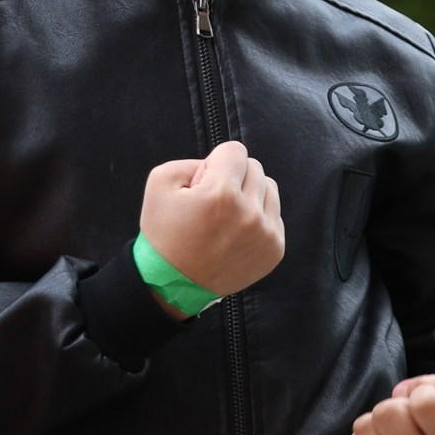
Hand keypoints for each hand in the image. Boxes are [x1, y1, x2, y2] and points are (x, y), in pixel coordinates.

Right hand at [137, 140, 283, 307]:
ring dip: (250, 195)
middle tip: (213, 202)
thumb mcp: (159, 184)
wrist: (174, 284)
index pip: (235, 150)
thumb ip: (190, 162)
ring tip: (228, 215)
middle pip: (255, 168)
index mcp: (221, 193)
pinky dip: (258, 218)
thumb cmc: (164, 234)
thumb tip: (218, 164)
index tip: (205, 182)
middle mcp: (249, 212)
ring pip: (269, 189)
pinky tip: (237, 232)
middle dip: (234, 177)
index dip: (217, 162)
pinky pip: (275, 215)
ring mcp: (266, 233)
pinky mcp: (275, 249)